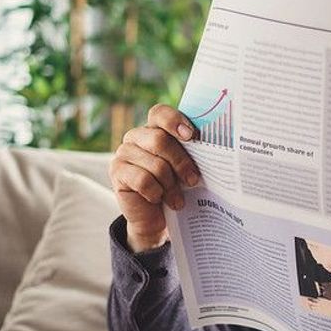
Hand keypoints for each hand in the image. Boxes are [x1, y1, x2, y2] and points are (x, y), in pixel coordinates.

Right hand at [108, 104, 200, 252]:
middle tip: (193, 180)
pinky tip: (158, 199)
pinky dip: (156, 193)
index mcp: (155, 128)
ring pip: (155, 164)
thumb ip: (193, 152)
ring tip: (177, 199)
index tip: (192, 136)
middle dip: (181, 162)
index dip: (175, 121)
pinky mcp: (117, 172)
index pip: (160, 113)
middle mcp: (136, 136)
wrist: (156, 217)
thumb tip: (213, 145)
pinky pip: (143, 180)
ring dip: (171, 185)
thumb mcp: (186, 167)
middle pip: (160, 140)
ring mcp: (124, 153)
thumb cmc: (176, 187)